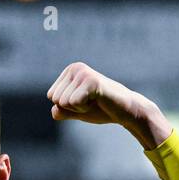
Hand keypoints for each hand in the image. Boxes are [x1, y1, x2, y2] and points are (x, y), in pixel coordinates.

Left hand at [46, 62, 170, 149]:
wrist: (126, 111)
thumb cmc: (102, 109)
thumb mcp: (77, 111)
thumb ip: (63, 111)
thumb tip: (54, 111)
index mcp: (69, 71)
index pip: (52, 96)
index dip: (68, 106)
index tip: (85, 101)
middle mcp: (75, 68)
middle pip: (56, 99)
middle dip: (73, 108)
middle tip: (91, 102)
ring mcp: (83, 73)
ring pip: (63, 102)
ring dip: (79, 108)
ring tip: (95, 101)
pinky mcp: (91, 81)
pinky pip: (74, 103)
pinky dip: (84, 108)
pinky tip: (98, 102)